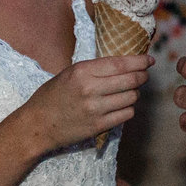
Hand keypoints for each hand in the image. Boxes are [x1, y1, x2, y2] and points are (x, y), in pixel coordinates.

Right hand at [17, 53, 152, 154]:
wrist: (37, 125)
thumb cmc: (52, 96)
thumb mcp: (69, 74)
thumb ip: (94, 70)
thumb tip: (122, 65)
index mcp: (82, 72)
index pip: (120, 64)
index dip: (139, 61)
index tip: (149, 60)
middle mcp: (91, 89)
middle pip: (130, 80)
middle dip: (142, 76)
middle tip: (144, 75)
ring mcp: (96, 109)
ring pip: (131, 98)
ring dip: (135, 94)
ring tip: (130, 92)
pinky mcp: (98, 126)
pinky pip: (126, 115)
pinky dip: (128, 109)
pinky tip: (122, 106)